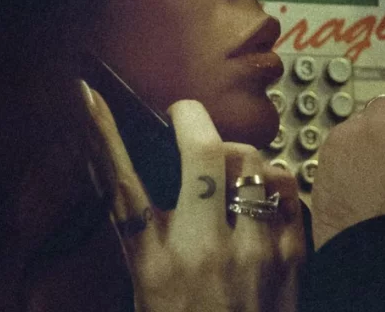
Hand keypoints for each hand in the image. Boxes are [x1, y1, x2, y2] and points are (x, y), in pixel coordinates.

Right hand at [83, 84, 305, 311]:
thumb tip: (129, 184)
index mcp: (154, 262)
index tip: (88, 95)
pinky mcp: (296, 251)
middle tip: (184, 116)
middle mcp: (204, 249)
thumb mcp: (149, 290)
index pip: (119, 181)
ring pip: (253, 162)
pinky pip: (288, 187)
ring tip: (229, 165)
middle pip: (202, 152)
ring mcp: (256, 248)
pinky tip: (263, 192)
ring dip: (239, 154)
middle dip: (191, 119)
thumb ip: (143, 236)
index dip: (102, 131)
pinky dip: (273, 180)